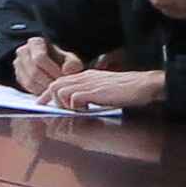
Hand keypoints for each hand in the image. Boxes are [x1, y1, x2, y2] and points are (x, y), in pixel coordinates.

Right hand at [8, 37, 73, 91]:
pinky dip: (39, 92)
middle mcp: (23, 51)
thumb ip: (73, 64)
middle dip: (49, 82)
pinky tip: (49, 92)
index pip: (40, 58)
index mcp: (36, 42)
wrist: (53, 67)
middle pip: (34, 71)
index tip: (63, 77)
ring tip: (56, 91)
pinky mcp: (18, 76)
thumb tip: (66, 70)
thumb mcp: (71, 60)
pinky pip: (27, 87)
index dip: (52, 70)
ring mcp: (18, 64)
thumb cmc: (63, 62)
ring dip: (44, 89)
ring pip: (30, 81)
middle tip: (61, 88)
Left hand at [43, 68, 167, 112]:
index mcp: (86, 75)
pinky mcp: (94, 91)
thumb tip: (77, 103)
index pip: (60, 81)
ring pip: (60, 91)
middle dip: (49, 98)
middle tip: (47, 109)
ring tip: (74, 111)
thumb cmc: (127, 89)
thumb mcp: (103, 88)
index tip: (42, 102)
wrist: (142, 85)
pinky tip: (84, 110)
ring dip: (63, 104)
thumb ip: (89, 93)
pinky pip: (73, 98)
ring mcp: (88, 83)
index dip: (48, 93)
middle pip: (55, 84)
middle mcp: (84, 77)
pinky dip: (74, 106)